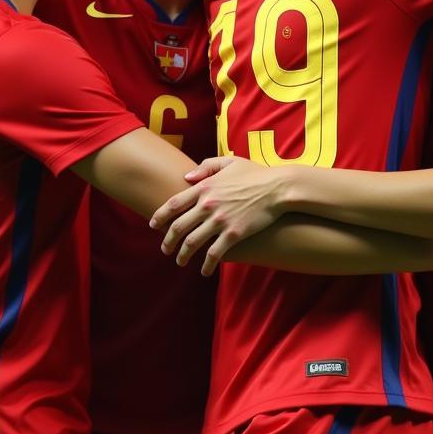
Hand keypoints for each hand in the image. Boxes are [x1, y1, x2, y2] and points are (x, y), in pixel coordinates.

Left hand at [150, 157, 289, 276]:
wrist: (279, 188)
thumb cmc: (256, 174)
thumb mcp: (230, 162)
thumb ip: (206, 167)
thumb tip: (186, 177)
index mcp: (204, 187)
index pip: (173, 204)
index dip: (160, 216)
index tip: (153, 225)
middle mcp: (207, 205)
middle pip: (178, 226)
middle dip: (167, 241)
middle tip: (165, 249)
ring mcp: (219, 220)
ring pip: (192, 242)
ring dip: (182, 255)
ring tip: (180, 262)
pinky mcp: (233, 234)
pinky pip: (214, 253)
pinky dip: (206, 265)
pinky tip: (205, 271)